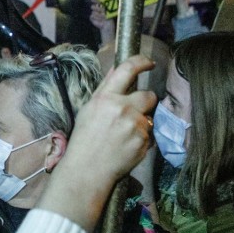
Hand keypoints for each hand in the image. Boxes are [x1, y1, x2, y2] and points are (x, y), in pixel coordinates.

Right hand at [37, 55, 156, 231]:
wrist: (87, 170)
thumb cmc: (84, 140)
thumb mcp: (88, 110)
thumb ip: (105, 89)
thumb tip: (118, 68)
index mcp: (106, 98)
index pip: (128, 69)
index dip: (141, 62)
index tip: (149, 63)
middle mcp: (122, 109)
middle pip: (149, 96)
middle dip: (145, 102)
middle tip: (133, 113)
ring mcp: (135, 126)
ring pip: (149, 117)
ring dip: (141, 123)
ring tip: (124, 136)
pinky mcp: (143, 142)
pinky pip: (149, 135)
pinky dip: (140, 139)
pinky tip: (126, 147)